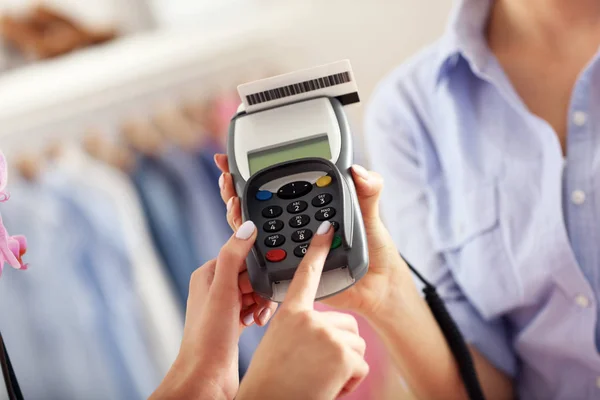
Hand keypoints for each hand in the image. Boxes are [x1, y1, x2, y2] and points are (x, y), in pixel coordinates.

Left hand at [150, 221, 277, 399]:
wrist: (206, 377)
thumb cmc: (208, 337)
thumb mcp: (223, 289)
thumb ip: (234, 255)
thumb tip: (248, 228)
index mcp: (208, 274)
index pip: (239, 253)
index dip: (256, 263)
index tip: (267, 273)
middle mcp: (214, 289)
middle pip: (250, 272)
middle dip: (262, 284)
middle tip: (263, 299)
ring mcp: (225, 307)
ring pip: (255, 291)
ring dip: (263, 300)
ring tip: (260, 314)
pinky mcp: (233, 323)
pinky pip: (254, 308)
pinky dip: (260, 313)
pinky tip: (258, 322)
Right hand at [214, 154, 407, 316]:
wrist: (379, 284)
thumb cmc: (375, 247)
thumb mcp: (370, 212)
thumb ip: (368, 188)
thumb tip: (357, 171)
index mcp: (310, 206)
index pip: (277, 186)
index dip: (253, 172)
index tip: (231, 159)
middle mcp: (295, 225)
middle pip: (256, 206)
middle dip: (235, 191)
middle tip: (227, 178)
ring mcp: (289, 248)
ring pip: (254, 231)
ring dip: (237, 216)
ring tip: (233, 201)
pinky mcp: (289, 270)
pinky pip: (265, 260)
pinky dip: (250, 247)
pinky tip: (246, 234)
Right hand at [237, 221, 368, 399]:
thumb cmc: (271, 382)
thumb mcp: (279, 344)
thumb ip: (299, 328)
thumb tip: (321, 329)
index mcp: (289, 314)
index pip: (306, 274)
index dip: (318, 249)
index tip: (327, 228)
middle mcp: (307, 319)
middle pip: (346, 324)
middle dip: (340, 350)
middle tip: (315, 369)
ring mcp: (326, 334)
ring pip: (356, 346)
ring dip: (344, 368)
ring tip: (319, 380)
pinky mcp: (342, 353)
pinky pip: (361, 366)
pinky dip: (350, 383)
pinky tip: (328, 388)